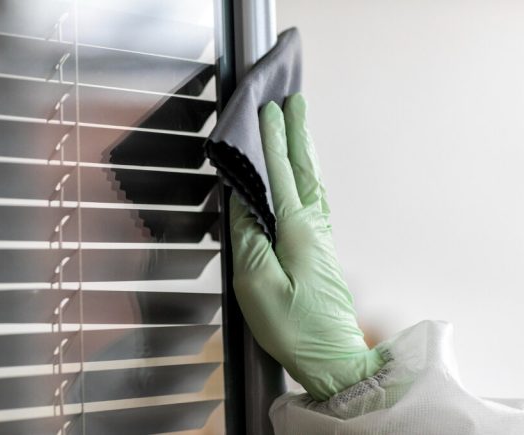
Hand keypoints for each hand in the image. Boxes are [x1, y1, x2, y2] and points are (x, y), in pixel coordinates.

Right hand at [230, 94, 382, 400]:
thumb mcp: (257, 286)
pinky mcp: (320, 252)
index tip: (268, 111)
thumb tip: (241, 202)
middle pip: (304, 171)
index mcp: (298, 232)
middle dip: (297, 134)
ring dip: (304, 151)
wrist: (335, 361)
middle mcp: (314, 228)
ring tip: (299, 127)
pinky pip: (313, 199)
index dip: (273, 141)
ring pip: (312, 183)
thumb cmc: (294, 329)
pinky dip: (306, 176)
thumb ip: (248, 239)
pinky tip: (303, 177)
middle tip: (294, 101)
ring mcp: (321, 239)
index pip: (282, 175)